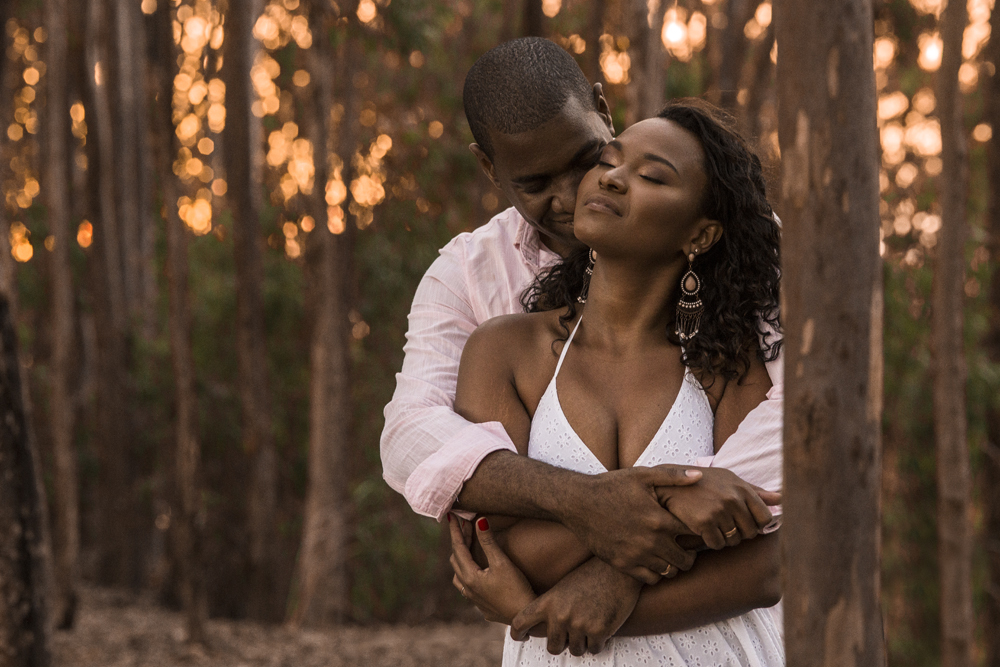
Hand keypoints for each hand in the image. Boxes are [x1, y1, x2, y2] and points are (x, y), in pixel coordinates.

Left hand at [450, 515, 535, 623]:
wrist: (524, 617)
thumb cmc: (516, 589)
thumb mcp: (502, 563)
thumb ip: (488, 542)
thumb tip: (479, 521)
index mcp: (470, 576)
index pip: (457, 548)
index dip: (455, 530)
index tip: (451, 516)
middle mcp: (467, 588)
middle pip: (456, 560)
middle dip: (459, 541)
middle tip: (465, 525)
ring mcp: (474, 599)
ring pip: (459, 575)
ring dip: (461, 558)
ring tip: (468, 545)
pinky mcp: (482, 606)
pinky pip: (467, 586)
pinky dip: (468, 571)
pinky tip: (477, 571)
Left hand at [510, 557, 641, 655]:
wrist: (618, 570)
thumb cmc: (591, 575)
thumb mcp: (564, 586)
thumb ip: (552, 606)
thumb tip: (545, 627)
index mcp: (548, 601)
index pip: (521, 622)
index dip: (518, 633)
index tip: (521, 637)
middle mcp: (560, 615)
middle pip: (553, 647)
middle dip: (562, 643)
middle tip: (572, 632)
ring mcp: (579, 625)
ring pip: (575, 650)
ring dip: (583, 642)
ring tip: (591, 622)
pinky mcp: (599, 631)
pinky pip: (594, 649)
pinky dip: (599, 641)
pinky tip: (603, 625)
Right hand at [557, 465, 701, 584]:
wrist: (578, 502)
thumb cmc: (611, 486)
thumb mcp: (642, 475)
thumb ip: (673, 477)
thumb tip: (699, 476)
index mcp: (660, 519)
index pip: (695, 534)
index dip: (700, 532)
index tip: (696, 529)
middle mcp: (651, 541)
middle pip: (686, 559)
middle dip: (690, 553)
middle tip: (685, 546)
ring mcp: (636, 555)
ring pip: (670, 572)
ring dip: (673, 564)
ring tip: (669, 553)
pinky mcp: (622, 565)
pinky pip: (651, 579)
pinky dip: (656, 572)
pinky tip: (652, 559)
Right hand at [655, 468, 779, 549]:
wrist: (670, 483)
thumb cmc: (703, 481)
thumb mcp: (729, 479)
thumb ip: (755, 491)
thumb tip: (782, 499)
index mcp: (742, 489)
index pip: (765, 518)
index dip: (757, 525)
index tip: (746, 523)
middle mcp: (733, 499)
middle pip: (750, 532)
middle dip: (740, 533)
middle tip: (725, 525)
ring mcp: (719, 511)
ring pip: (733, 541)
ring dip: (725, 538)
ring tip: (714, 526)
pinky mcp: (704, 522)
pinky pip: (717, 544)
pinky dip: (712, 541)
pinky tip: (704, 531)